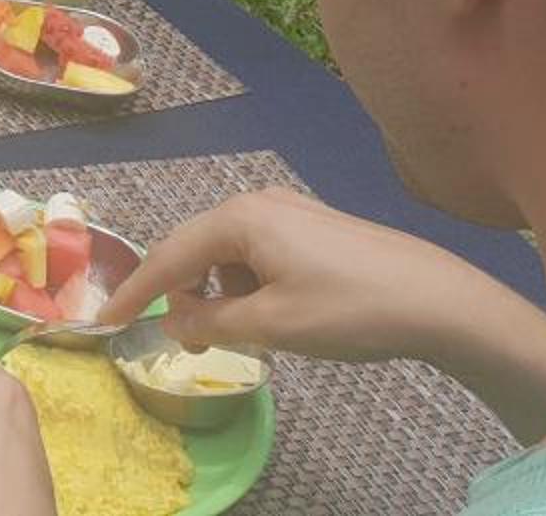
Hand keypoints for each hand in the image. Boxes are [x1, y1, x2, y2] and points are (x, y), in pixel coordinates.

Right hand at [104, 187, 522, 364]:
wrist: (440, 299)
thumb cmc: (349, 310)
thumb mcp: (271, 326)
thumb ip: (209, 322)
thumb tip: (174, 321)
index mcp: (239, 219)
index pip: (167, 257)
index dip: (134, 293)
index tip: (105, 321)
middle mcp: (257, 203)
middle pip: (194, 249)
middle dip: (180, 295)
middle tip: (180, 341)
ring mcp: (289, 211)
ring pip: (228, 254)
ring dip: (219, 294)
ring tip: (236, 335)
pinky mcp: (314, 228)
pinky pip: (258, 254)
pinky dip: (248, 285)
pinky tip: (270, 315)